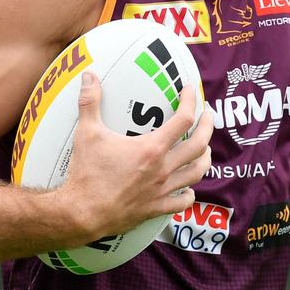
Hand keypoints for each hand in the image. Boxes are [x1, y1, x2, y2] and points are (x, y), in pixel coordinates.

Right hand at [59, 71, 213, 239]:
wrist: (82, 213)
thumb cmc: (86, 173)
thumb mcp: (87, 133)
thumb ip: (90, 102)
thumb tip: (89, 76)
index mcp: (151, 148)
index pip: (183, 119)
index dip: (190, 101)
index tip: (190, 90)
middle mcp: (162, 169)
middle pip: (199, 145)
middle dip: (208, 127)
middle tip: (207, 116)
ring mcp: (161, 190)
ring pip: (197, 173)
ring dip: (204, 158)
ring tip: (204, 149)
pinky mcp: (155, 208)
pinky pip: (182, 202)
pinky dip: (189, 193)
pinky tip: (187, 188)